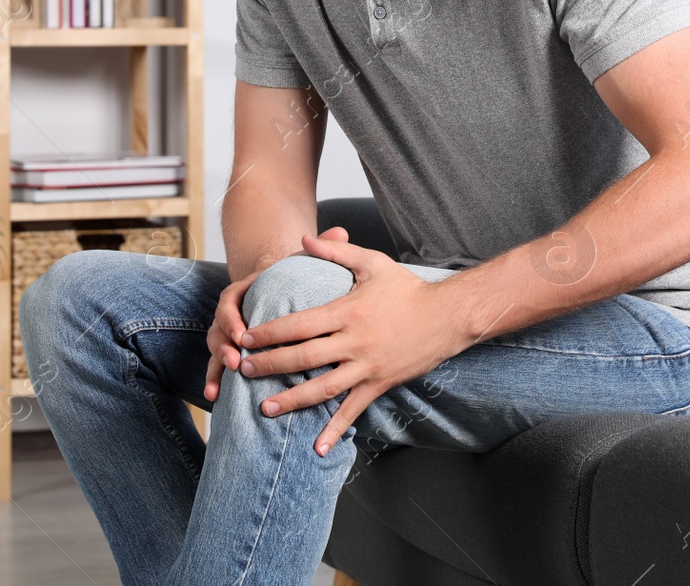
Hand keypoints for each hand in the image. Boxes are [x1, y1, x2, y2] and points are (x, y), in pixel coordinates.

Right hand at [204, 225, 350, 402]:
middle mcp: (232, 311)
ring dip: (217, 367)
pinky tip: (216, 397)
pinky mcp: (233, 349)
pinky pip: (218, 366)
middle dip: (225, 347)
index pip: (229, 302)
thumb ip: (321, 248)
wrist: (280, 287)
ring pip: (216, 349)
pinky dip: (214, 380)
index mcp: (244, 289)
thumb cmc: (295, 277)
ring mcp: (230, 332)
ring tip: (224, 386)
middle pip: (220, 329)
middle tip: (237, 362)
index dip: (232, 319)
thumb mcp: (305, 261)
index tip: (244, 334)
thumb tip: (340, 230)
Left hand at [239, 234, 471, 455]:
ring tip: (264, 409)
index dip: (269, 332)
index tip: (246, 338)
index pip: (299, 324)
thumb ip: (335, 251)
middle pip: (303, 357)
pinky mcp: (379, 384)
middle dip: (270, 364)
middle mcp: (354, 342)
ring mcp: (367, 367)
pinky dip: (335, 429)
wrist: (448, 316)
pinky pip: (353, 410)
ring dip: (291, 399)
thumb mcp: (371, 263)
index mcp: (347, 312)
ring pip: (323, 388)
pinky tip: (317, 448)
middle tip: (242, 370)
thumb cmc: (407, 288)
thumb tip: (303, 240)